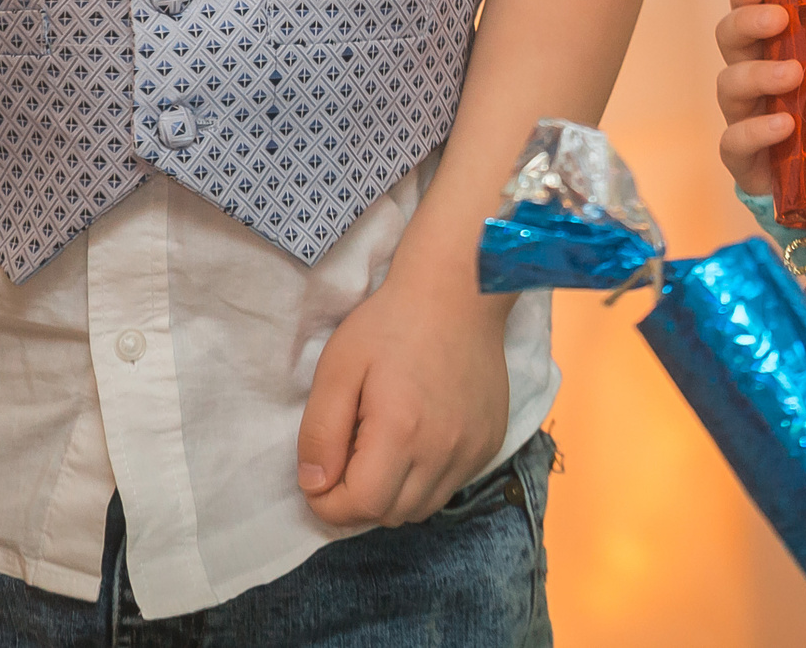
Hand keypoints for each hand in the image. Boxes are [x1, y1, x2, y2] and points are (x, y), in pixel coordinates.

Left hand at [296, 263, 512, 528]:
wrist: (459, 291)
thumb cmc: (391, 323)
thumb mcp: (338, 368)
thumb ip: (320, 433)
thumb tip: (314, 485)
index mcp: (401, 432)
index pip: (359, 507)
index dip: (328, 502)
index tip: (320, 475)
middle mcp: (444, 451)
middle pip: (390, 515)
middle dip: (358, 499)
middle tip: (348, 455)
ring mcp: (473, 449)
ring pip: (422, 508)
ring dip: (394, 493)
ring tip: (383, 448)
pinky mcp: (491, 442)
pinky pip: (451, 485)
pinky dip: (427, 478)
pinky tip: (419, 437)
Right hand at [716, 0, 799, 196]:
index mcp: (780, 45)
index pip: (749, 8)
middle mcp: (755, 74)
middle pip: (728, 37)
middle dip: (746, 22)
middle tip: (779, 19)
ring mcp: (746, 115)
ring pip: (727, 85)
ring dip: (756, 74)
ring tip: (794, 75)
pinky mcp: (746, 158)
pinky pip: (734, 141)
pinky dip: (755, 130)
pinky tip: (783, 127)